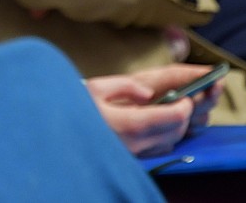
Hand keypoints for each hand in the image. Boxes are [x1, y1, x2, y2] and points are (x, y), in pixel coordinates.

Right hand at [85, 64, 223, 156]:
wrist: (57, 134)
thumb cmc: (74, 108)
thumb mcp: (96, 87)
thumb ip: (126, 85)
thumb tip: (148, 93)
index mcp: (129, 123)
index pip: (173, 117)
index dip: (186, 106)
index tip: (187, 96)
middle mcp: (135, 143)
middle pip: (175, 132)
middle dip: (184, 116)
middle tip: (182, 101)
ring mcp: (132, 154)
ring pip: (168, 144)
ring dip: (175, 129)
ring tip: (169, 112)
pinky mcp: (129, 160)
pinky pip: (156, 152)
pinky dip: (164, 139)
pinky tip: (155, 126)